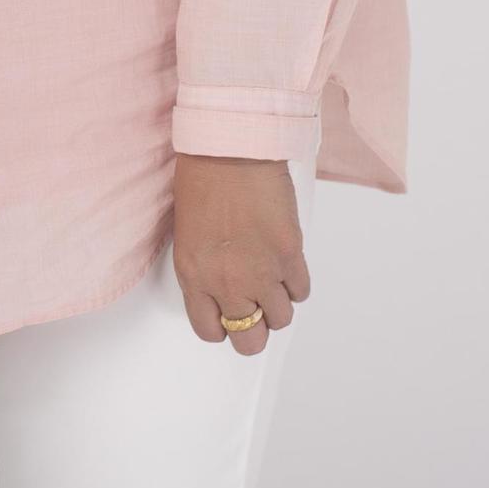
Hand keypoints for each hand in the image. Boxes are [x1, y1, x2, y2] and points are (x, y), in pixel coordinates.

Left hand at [171, 153, 309, 354]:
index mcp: (194, 275)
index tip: (227, 317)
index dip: (222, 326)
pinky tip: (286, 266)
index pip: (210, 330)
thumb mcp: (187, 233)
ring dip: (277, 304)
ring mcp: (261, 272)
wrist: (230, 149)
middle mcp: (227, 282)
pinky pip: (301, 291)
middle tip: (256, 313)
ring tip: (271, 281)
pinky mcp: (289, 256)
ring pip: (281, 319)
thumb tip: (221, 284)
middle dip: (253, 330)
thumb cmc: (203, 178)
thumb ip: (204, 267)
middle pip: (249, 338)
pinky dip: (296, 283)